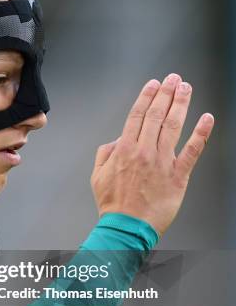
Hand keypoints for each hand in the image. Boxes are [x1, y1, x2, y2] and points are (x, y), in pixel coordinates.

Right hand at [90, 73, 214, 237]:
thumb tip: (116, 141)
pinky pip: (192, 150)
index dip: (146, 97)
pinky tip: (207, 119)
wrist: (127, 226)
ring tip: (185, 88)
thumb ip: (105, 153)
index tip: (153, 84)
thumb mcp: (97, 176)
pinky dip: (201, 133)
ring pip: (173, 126)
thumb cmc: (113, 204)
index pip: (137, 115)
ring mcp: (163, 162)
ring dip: (181, 104)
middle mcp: (144, 151)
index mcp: (124, 150)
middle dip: (165, 93)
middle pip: (156, 115)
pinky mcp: (178, 175)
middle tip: (173, 79)